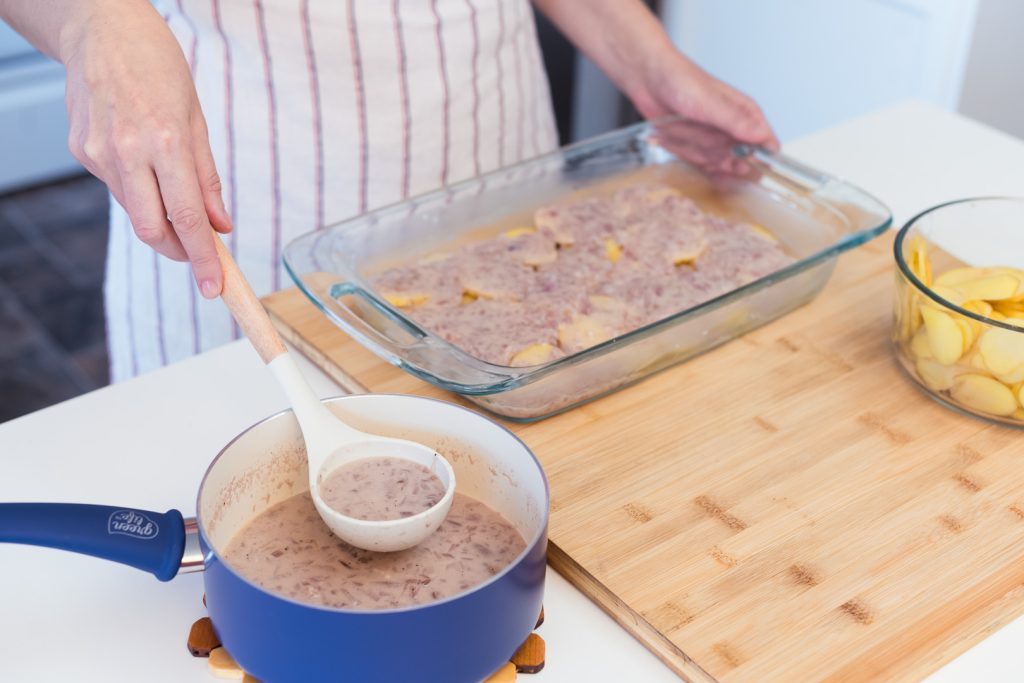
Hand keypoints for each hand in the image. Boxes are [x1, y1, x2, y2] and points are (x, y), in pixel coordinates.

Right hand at [61, 0, 229, 296]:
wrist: (100, 30)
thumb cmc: (157, 68)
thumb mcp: (196, 118)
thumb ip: (207, 177)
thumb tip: (220, 226)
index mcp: (165, 142)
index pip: (188, 218)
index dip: (202, 259)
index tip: (215, 288)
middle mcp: (128, 152)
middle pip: (153, 230)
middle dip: (178, 250)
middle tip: (198, 252)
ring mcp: (98, 154)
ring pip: (134, 212)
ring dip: (159, 217)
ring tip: (171, 189)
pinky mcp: (81, 151)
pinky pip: (118, 188)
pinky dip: (138, 189)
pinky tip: (141, 158)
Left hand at [629, 48, 777, 152]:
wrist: (648, 79)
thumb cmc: (681, 81)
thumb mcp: (710, 103)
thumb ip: (736, 122)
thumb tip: (761, 137)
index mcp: (745, 114)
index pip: (765, 144)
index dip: (758, 159)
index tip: (744, 164)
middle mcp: (732, 128)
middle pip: (741, 160)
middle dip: (725, 160)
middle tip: (709, 149)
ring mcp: (714, 139)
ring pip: (717, 162)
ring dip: (698, 151)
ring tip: (683, 128)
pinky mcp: (695, 146)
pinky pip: (698, 162)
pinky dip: (687, 153)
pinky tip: (677, 139)